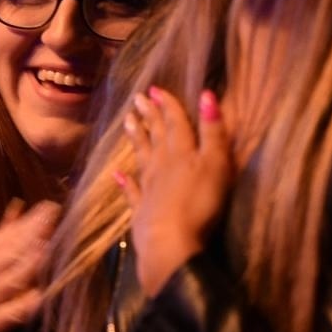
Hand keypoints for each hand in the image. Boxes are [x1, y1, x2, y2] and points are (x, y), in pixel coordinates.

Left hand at [118, 87, 232, 296]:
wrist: (170, 242)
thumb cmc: (199, 203)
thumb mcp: (216, 163)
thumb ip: (213, 131)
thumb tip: (206, 93)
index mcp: (181, 153)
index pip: (175, 123)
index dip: (168, 106)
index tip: (155, 89)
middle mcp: (161, 166)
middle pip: (156, 137)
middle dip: (149, 117)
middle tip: (138, 99)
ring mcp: (149, 189)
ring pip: (142, 158)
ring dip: (136, 139)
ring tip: (128, 122)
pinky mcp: (142, 211)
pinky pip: (132, 192)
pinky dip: (124, 182)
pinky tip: (116, 175)